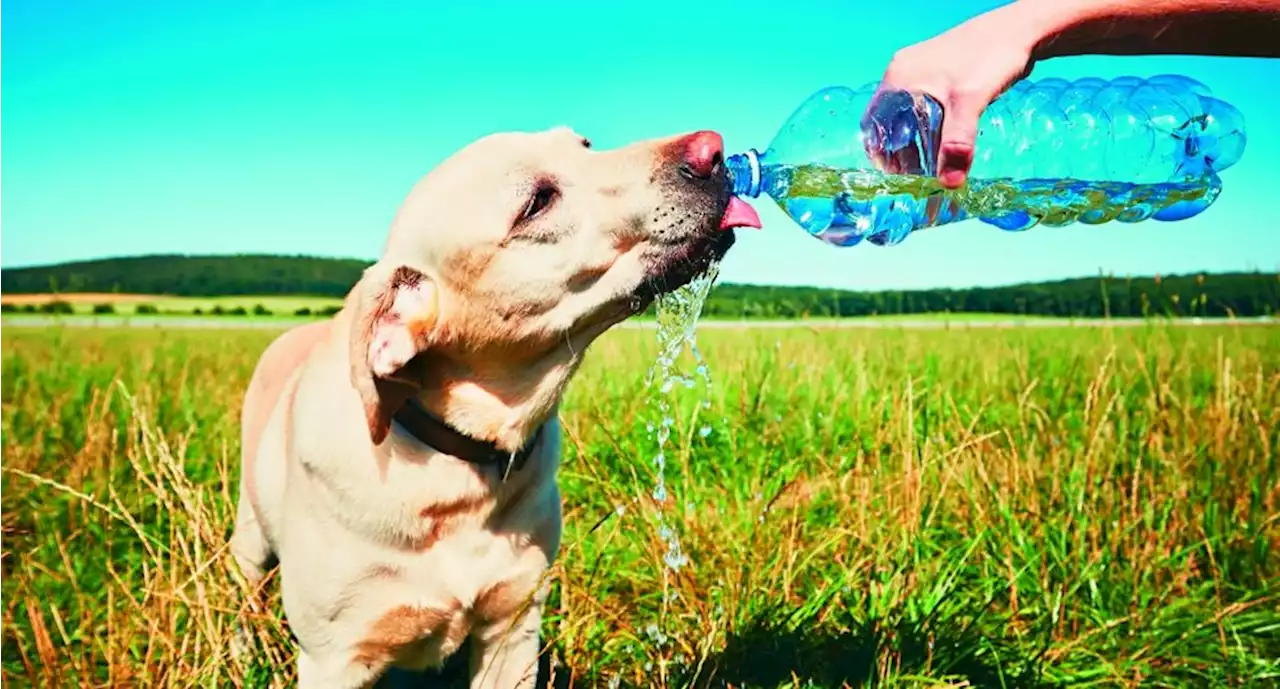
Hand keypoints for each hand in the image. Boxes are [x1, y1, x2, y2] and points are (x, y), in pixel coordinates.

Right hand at [871, 6, 1039, 187]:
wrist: (1021, 30)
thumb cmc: (991, 56)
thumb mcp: (970, 102)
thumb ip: (957, 143)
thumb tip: (949, 184)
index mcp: (899, 79)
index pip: (874, 124)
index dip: (881, 153)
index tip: (897, 178)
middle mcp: (903, 74)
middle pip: (890, 123)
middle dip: (901, 153)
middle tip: (918, 178)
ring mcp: (921, 73)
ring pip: (909, 117)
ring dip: (918, 143)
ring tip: (933, 167)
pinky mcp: (939, 76)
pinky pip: (925, 109)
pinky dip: (931, 130)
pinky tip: (946, 144)